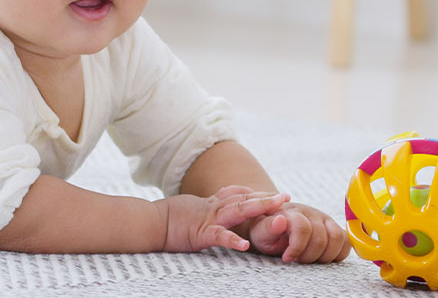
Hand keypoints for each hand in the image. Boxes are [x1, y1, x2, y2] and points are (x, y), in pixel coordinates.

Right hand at [156, 186, 290, 252]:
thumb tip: (216, 204)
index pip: (238, 195)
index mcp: (212, 204)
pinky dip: (232, 239)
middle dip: (266, 198)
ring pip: (238, 211)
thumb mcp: (193, 208)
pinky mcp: (201, 233)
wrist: (150, 222)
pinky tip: (245, 244)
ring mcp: (209, 219)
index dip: (257, 194)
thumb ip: (207, 206)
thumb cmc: (169, 218)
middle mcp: (214, 208)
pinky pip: (219, 236)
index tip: (275, 194)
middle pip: (245, 199)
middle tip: (286, 197)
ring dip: (259, 208)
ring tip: (278, 209)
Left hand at [246, 201, 351, 263]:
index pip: (303, 228)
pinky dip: (338, 253)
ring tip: (310, 259)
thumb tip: (280, 221)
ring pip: (338, 238)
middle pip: (321, 237)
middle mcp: (310, 212)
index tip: (287, 258)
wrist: (272, 225)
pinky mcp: (332, 226)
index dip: (296, 248)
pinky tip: (322, 257)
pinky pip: (347, 240)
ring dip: (325, 255)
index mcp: (291, 212)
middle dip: (309, 256)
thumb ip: (267, 227)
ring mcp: (323, 218)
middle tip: (298, 260)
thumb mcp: (260, 231)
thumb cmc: (265, 231)